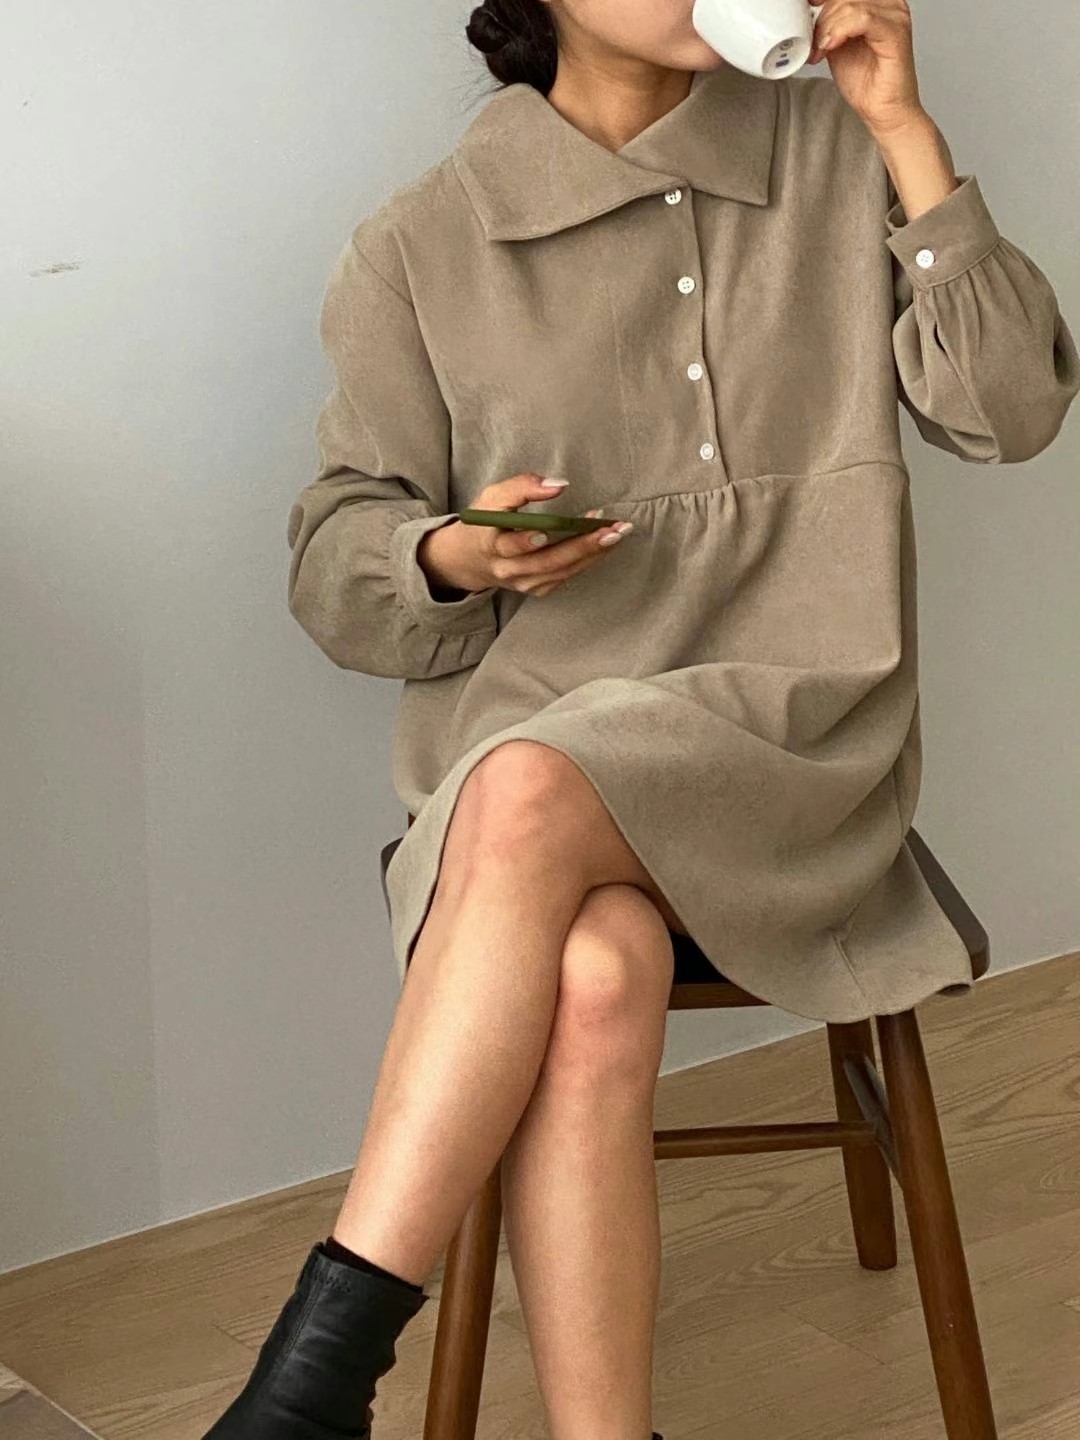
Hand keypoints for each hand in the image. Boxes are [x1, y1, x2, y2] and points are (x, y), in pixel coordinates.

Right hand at [419, 473, 633, 599]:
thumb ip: (522, 486)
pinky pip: (567, 575)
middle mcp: (507, 570)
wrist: (473, 559)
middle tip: (610, 530)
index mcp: (491, 545)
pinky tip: (606, 543)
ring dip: (593, 552)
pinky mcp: (537, 589)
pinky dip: (589, 558)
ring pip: (562, 571)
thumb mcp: (494, 496)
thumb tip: (560, 484)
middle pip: (546, 562)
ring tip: (618, 532)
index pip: (508, 547)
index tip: (543, 533)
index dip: (524, 541)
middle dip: (581, 546)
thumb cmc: (486, 522)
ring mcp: (524, 583)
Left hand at [809, 0, 924, 136]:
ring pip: (850, 4)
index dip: (822, 1)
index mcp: (877, 3)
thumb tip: (807, 12)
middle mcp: (889, 4)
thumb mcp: (836, 44)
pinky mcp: (895, 32)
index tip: (805, 13)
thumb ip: (828, 24)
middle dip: (822, 16)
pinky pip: (862, 18)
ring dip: (827, 27)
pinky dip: (839, 31)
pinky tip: (830, 47)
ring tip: (821, 50)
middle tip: (814, 43)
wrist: (884, 111)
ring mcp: (895, 16)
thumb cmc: (866, 82)